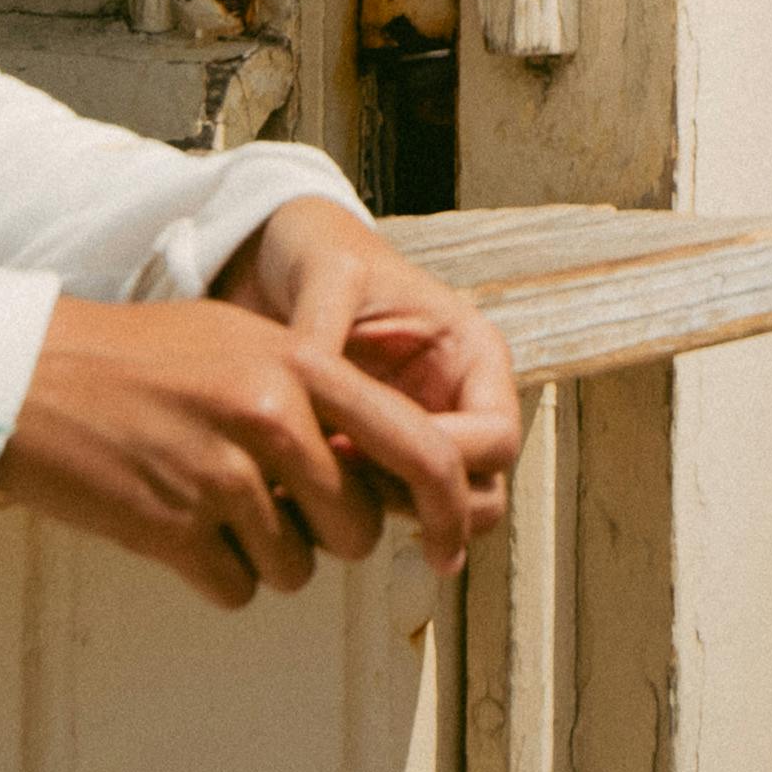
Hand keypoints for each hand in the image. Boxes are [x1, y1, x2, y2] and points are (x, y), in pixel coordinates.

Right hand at [0, 289, 484, 611]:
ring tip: (214, 508)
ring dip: (266, 557)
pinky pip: (235, 589)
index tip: (454, 546)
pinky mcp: (170, 528)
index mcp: (301, 364)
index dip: (449, 507)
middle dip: (331, 538)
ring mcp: (220, 476)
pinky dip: (216, 576)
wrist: (28, 378)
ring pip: (296, 567)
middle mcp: (271, 417)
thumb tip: (385, 466)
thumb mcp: (243, 344)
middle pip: (357, 527)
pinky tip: (180, 531)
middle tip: (284, 514)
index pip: (418, 446)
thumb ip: (319, 394)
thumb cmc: (140, 359)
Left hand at [232, 202, 523, 571]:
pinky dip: (351, 518)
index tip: (353, 443)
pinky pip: (387, 514)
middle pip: (482, 494)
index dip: (439, 459)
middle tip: (340, 487)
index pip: (497, 439)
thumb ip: (326, 338)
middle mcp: (460, 404)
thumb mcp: (329, 277)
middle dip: (418, 503)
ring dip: (384, 518)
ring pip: (439, 515)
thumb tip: (312, 411)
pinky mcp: (380, 461)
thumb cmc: (319, 253)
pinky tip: (297, 498)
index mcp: (473, 355)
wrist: (274, 259)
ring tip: (314, 492)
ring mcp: (423, 437)